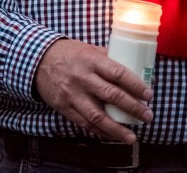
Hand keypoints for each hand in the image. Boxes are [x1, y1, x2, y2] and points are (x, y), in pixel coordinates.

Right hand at [33, 39, 152, 143]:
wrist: (37, 60)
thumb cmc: (67, 53)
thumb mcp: (87, 49)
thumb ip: (106, 58)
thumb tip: (130, 67)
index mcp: (91, 60)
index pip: (118, 74)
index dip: (136, 85)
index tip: (149, 95)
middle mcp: (82, 78)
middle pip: (112, 96)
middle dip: (133, 108)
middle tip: (147, 115)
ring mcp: (72, 94)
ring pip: (98, 116)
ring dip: (117, 129)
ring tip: (131, 136)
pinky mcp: (64, 107)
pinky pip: (84, 123)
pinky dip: (99, 131)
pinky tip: (111, 135)